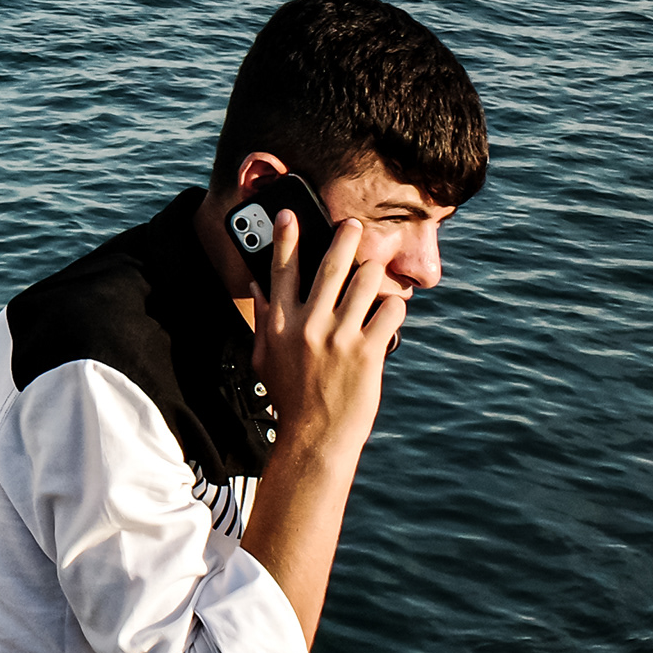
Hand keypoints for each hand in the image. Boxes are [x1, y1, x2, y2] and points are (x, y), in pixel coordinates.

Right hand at [250, 207, 405, 466]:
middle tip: (354, 224)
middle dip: (344, 238)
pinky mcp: (369, 352)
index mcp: (281, 323)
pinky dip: (394, 307)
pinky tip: (391, 309)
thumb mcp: (265, 357)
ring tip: (376, 268)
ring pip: (365, 283)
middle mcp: (309, 324)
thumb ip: (264, 319)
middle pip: (330, 266)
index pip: (281, 269)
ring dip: (373, 271)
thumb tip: (258, 287)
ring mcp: (340, 337)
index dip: (285, 237)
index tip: (290, 214)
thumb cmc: (290, 398)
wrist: (315, 438)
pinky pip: (390, 313)